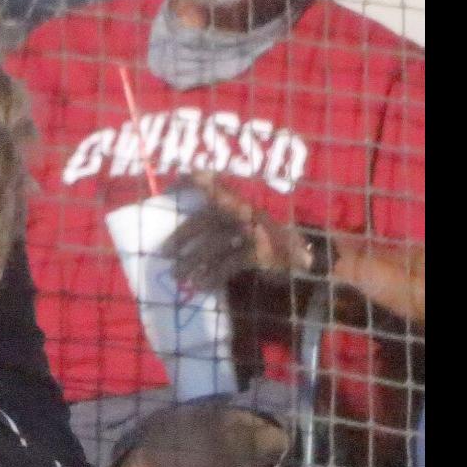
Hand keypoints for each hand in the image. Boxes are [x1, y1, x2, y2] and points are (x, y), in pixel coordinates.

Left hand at [164, 172, 307, 292]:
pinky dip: (213, 276)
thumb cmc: (262, 237)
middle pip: (207, 218)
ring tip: (178, 275)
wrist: (301, 258)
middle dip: (183, 236)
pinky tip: (201, 285)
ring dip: (192, 261)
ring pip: (215, 243)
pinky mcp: (260, 253)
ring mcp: (253, 230)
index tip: (171, 189)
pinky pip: (229, 264)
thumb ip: (218, 217)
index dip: (190, 181)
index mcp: (237, 198)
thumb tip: (178, 227)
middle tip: (165, 253)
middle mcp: (244, 209)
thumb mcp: (242, 220)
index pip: (209, 181)